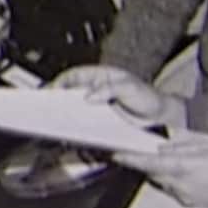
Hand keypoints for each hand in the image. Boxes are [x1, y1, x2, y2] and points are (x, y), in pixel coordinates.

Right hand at [54, 64, 184, 125]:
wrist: (162, 118)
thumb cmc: (147, 97)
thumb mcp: (130, 88)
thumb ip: (109, 89)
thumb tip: (88, 97)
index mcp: (100, 76)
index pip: (74, 75)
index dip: (60, 82)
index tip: (51, 92)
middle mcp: (96, 89)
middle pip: (70, 91)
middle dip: (56, 99)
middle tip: (45, 109)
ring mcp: (97, 105)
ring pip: (74, 107)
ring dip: (64, 114)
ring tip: (54, 123)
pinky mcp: (100, 120)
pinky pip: (83, 121)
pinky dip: (75, 125)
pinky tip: (70, 133)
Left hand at [114, 138, 207, 207]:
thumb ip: (184, 148)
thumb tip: (163, 149)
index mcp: (183, 168)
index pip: (148, 163)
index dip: (130, 159)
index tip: (115, 153)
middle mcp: (179, 184)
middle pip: (151, 172)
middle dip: (139, 162)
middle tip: (129, 150)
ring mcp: (183, 195)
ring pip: (160, 180)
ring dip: (155, 170)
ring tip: (154, 158)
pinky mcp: (189, 201)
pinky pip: (172, 187)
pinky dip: (169, 178)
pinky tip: (176, 171)